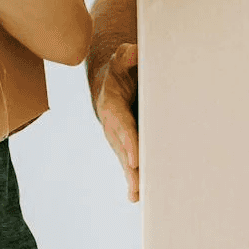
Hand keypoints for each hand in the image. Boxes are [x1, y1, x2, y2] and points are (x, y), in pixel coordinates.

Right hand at [91, 42, 139, 201]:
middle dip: (129, 166)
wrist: (110, 82)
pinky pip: (129, 162)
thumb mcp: (123, 57)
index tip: (135, 158)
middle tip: (138, 182)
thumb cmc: (121, 69)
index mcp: (112, 103)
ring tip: (137, 195)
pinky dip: (132, 178)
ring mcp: (118, 136)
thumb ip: (128, 55)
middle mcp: (112, 124)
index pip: (121, 124)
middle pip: (121, 147)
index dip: (128, 140)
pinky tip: (136, 196)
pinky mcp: (126, 143)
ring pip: (124, 159)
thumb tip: (135, 52)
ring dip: (131, 177)